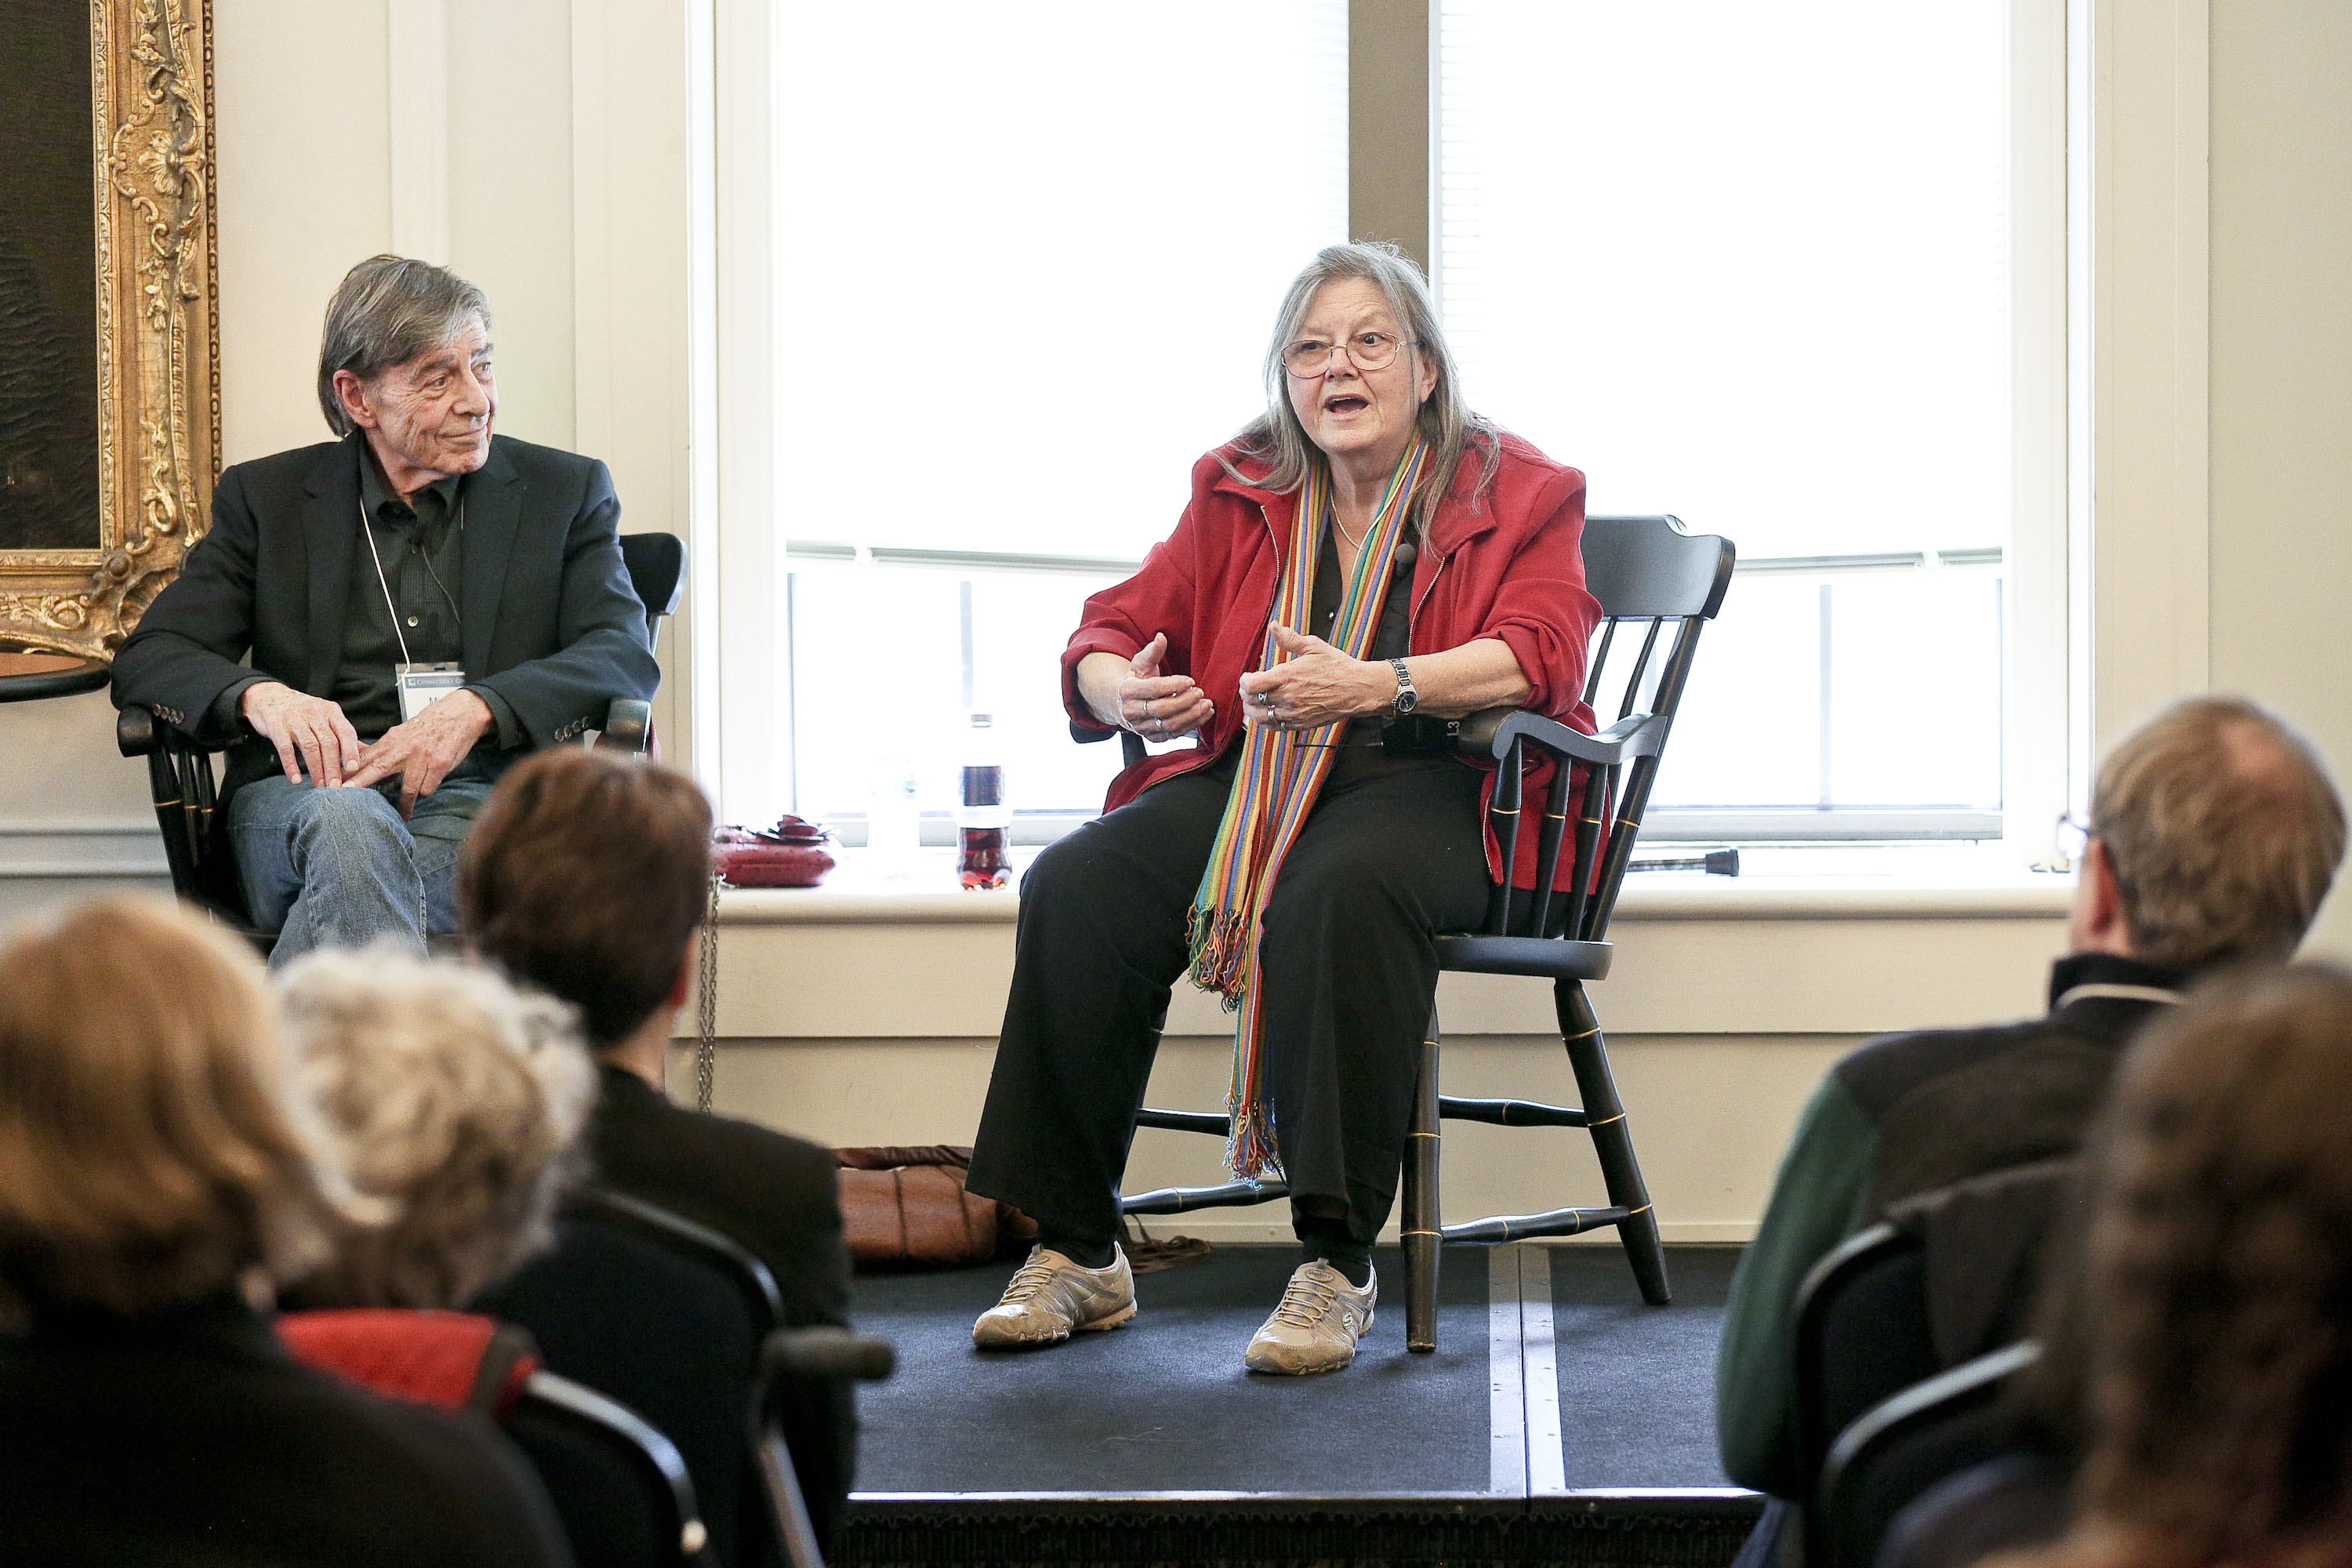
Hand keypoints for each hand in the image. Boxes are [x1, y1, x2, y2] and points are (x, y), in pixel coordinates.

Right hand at [241, 681, 363, 785]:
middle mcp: (314, 712)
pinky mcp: (276, 725)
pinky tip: (296, 780)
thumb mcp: (324, 717)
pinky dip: (291, 765)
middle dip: (333, 766)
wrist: (268, 696)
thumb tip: (365, 754)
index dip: (350, 750)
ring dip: (316, 769)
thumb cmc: (302, 712)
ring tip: (320, 786)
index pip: (345, 731)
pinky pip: (285, 748)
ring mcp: (294, 718)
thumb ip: (342, 734)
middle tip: (335, 787)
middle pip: (328, 742)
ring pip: (310, 746)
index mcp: (330, 711)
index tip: (353, 769)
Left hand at [343, 689, 493, 817]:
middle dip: (359, 784)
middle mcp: (405, 748)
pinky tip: (428, 788)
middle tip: (344, 795)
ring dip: (405, 805)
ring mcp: (422, 758)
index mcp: (393, 739)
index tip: (334, 782)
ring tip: (403, 816)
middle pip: (377, 769)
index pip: (366, 757)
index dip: (349, 771)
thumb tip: (361, 759)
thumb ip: (386, 748)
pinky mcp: (439, 766)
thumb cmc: (430, 725)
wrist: (460, 714)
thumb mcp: (404, 732)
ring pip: (408, 788)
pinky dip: (426, 791)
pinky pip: (428, 788)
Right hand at [1096, 633, 1214, 741]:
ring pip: (1169, 725)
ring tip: (1207, 704)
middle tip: (1200, 693)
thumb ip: (1152, 651)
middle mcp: (1131, 712)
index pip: (1154, 689)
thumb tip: (1161, 637)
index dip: (1174, 685)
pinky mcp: (1152, 737)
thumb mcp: (1141, 663)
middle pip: (1163, 710)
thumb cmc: (1136, 679)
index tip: (1190, 681)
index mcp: (1127, 691)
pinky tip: (1204, 715)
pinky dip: (1192, 726)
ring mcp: (1141, 728)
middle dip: (1185, 702)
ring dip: (1192, 716)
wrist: (1123, 704)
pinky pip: (1174, 735)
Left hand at [1238, 624, 1391, 732]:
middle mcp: (1288, 697)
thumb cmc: (1338, 666)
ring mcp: (1294, 713)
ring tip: (1253, 702)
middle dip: (1246, 694)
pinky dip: (1266, 721)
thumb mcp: (1314, 647)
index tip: (1247, 676)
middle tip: (1248, 688)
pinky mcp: (1301, 725)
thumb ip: (1290, 639)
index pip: (1251, 685)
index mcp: (1288, 676)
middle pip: (1252, 702)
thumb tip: (1273, 626)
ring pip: (1261, 717)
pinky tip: (1268, 712)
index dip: (1244, 681)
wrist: (1358, 689)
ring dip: (1252, 710)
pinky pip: (1275, 727)